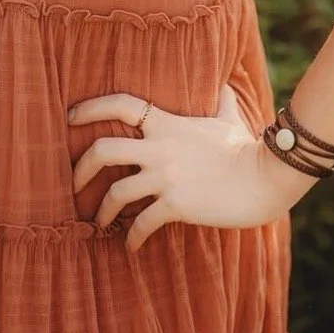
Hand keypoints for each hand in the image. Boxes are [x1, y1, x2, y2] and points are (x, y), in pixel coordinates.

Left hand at [67, 82, 291, 254]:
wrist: (264, 176)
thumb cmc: (245, 148)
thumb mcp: (228, 118)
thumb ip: (221, 101)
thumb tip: (226, 84)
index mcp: (166, 123)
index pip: (120, 103)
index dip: (90, 107)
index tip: (69, 117)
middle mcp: (159, 147)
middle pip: (102, 150)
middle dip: (80, 169)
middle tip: (73, 185)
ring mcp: (166, 176)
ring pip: (115, 193)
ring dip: (101, 211)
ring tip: (98, 224)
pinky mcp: (176, 204)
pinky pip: (142, 223)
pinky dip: (131, 238)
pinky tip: (130, 248)